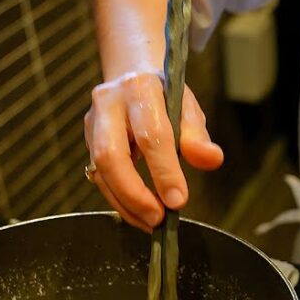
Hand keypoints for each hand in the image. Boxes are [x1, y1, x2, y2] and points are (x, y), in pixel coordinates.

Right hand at [84, 72, 223, 230]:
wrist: (134, 77)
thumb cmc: (165, 96)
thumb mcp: (188, 109)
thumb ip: (197, 136)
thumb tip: (212, 160)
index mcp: (140, 88)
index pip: (150, 135)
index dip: (164, 171)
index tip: (178, 200)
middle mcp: (109, 102)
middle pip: (111, 155)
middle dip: (134, 193)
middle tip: (157, 218)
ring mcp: (93, 121)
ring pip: (100, 170)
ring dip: (125, 203)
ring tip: (151, 222)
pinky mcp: (87, 140)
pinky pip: (98, 177)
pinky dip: (119, 201)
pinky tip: (138, 214)